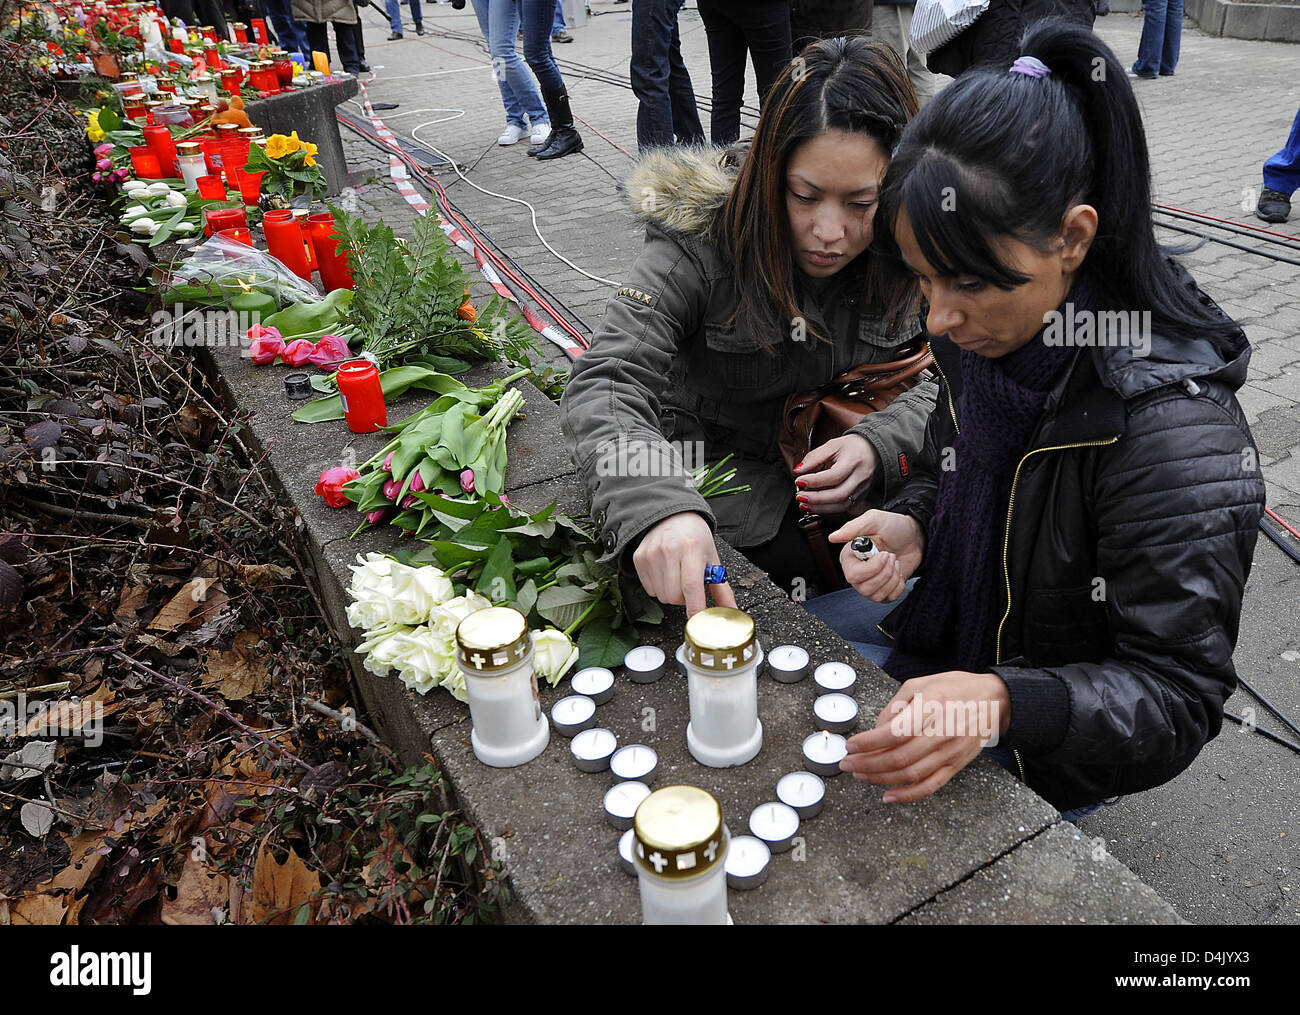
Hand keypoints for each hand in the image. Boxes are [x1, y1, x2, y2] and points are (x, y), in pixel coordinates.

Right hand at [632, 511, 737, 616]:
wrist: (673, 516)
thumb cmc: (695, 537)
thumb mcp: (712, 558)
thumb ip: (722, 588)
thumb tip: (730, 610)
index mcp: (692, 548)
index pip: (691, 585)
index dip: (695, 607)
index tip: (699, 620)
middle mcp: (669, 550)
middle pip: (674, 596)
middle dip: (684, 599)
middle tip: (689, 586)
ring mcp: (651, 554)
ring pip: (661, 596)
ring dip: (671, 594)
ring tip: (677, 577)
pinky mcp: (639, 558)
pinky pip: (649, 590)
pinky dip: (659, 588)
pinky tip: (665, 573)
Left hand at [793, 434, 878, 514]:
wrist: (874, 451)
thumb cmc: (853, 447)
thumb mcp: (832, 445)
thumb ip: (814, 457)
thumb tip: (798, 470)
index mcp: (854, 461)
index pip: (834, 475)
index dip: (814, 481)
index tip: (799, 480)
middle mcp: (860, 478)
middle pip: (839, 494)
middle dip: (816, 499)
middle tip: (800, 496)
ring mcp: (862, 490)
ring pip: (842, 505)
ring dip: (820, 508)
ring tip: (804, 504)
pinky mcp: (861, 497)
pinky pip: (845, 508)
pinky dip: (828, 510)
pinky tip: (816, 507)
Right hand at [827, 509, 923, 601]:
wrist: (914, 536)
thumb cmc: (893, 526)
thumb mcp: (874, 520)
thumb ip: (853, 528)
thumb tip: (833, 537)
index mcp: (850, 557)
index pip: (852, 575)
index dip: (871, 568)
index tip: (883, 554)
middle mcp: (857, 572)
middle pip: (864, 588)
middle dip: (884, 573)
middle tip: (891, 556)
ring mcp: (870, 583)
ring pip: (876, 596)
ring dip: (892, 578)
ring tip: (895, 562)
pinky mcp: (884, 590)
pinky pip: (888, 598)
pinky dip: (898, 585)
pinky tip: (898, 571)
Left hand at [840, 671, 1011, 802]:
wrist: (995, 700)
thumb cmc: (955, 688)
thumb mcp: (921, 684)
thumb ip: (896, 705)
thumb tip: (877, 730)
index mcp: (930, 707)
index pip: (894, 732)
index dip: (868, 742)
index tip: (851, 745)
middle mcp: (941, 733)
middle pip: (899, 758)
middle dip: (867, 764)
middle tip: (847, 763)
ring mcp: (950, 752)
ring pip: (910, 774)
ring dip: (880, 778)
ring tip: (860, 774)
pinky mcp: (956, 765)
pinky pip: (930, 786)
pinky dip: (907, 795)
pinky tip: (888, 795)